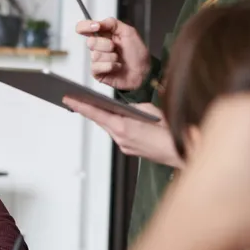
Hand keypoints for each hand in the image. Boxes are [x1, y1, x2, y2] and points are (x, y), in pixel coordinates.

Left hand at [64, 99, 181, 166]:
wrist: (183, 152)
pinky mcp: (130, 150)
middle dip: (89, 109)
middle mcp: (120, 138)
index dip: (80, 105)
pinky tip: (117, 119)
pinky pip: (119, 134)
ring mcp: (124, 146)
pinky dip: (116, 125)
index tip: (67, 98)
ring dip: (104, 117)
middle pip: (100, 120)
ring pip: (110, 128)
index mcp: (123, 126)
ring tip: (93, 105)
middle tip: (75, 98)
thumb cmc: (170, 130)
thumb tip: (124, 107)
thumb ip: (133, 108)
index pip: (96, 113)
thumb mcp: (150, 111)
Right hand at [75, 18, 150, 90]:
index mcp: (103, 34)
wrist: (144, 72)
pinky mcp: (97, 72)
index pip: (84, 27)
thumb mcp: (129, 32)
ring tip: (119, 59)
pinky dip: (110, 66)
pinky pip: (97, 67)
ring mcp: (96, 60)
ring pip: (95, 55)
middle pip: (90, 41)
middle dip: (106, 44)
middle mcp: (98, 46)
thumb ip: (112, 23)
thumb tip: (97, 23)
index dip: (86, 26)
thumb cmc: (138, 54)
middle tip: (116, 47)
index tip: (96, 27)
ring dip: (111, 57)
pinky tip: (117, 67)